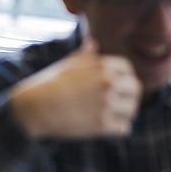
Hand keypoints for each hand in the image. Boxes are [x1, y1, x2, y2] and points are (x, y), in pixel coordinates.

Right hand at [9, 38, 141, 138]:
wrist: (35, 106)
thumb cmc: (49, 84)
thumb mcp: (67, 64)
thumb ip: (85, 55)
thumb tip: (93, 43)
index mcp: (101, 65)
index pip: (128, 69)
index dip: (124, 78)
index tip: (119, 86)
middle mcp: (107, 82)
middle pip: (135, 89)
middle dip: (130, 97)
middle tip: (121, 104)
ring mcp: (106, 103)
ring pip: (132, 110)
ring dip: (125, 114)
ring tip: (113, 116)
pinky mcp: (102, 124)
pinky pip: (124, 128)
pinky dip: (118, 129)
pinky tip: (108, 127)